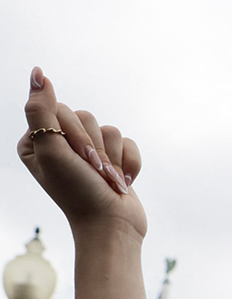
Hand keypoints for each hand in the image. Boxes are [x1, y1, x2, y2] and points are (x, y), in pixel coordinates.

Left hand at [17, 69, 142, 236]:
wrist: (112, 225)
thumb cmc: (77, 193)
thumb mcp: (51, 150)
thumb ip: (40, 110)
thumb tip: (38, 73)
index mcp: (36, 141)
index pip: (58, 108)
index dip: (73, 132)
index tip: (75, 157)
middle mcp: (60, 144)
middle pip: (86, 116)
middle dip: (94, 145)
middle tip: (92, 171)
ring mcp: (88, 152)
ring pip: (109, 128)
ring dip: (113, 156)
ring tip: (106, 179)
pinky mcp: (113, 158)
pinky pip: (128, 141)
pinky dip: (129, 162)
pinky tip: (122, 181)